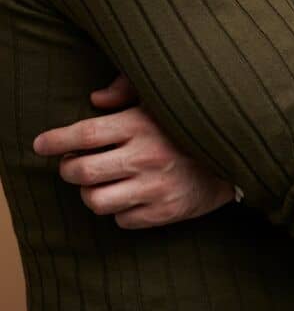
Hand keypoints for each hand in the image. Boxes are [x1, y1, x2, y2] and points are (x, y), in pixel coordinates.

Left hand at [32, 72, 236, 228]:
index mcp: (141, 123)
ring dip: (90, 193)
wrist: (235, 157)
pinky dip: (118, 210)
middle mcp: (145, 156)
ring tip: (100, 182)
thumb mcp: (162, 96)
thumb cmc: (189, 123)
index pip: (84, 133)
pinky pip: (121, 220)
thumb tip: (95, 99)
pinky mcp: (164, 212)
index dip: (56, 140)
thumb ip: (126, 90)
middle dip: (68, 170)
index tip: (40, 144)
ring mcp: (155, 187)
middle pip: (81, 172)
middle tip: (72, 165)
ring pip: (95, 201)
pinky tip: (130, 196)